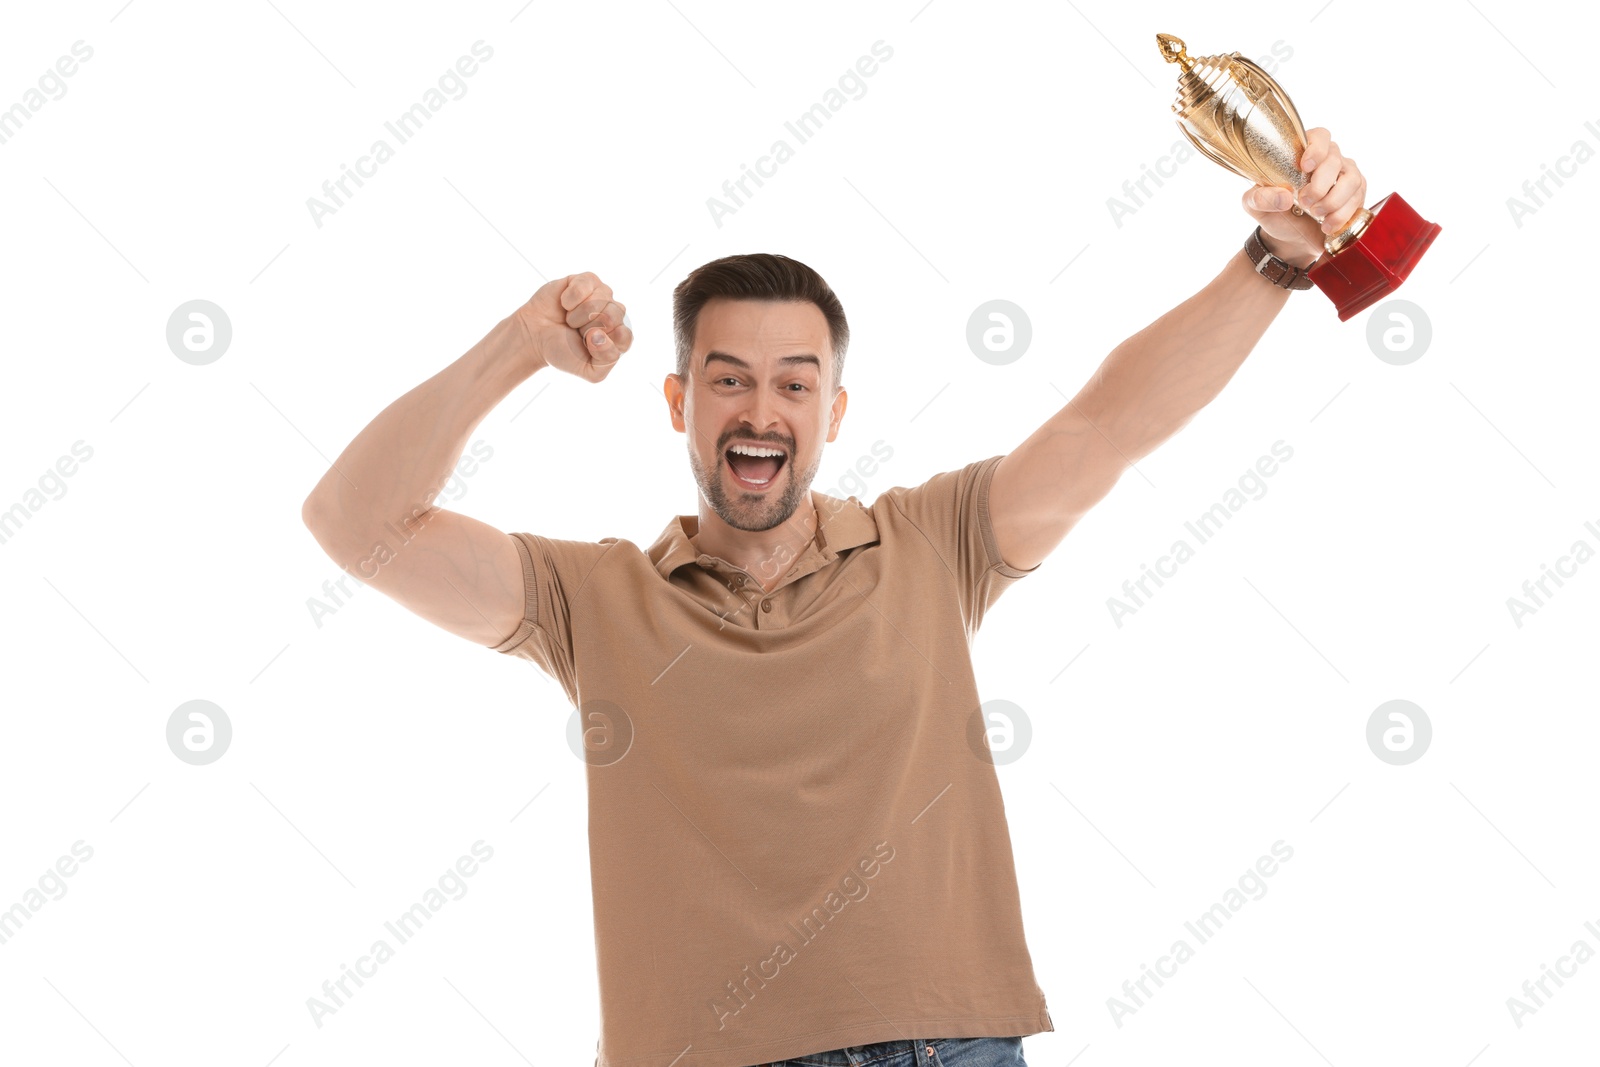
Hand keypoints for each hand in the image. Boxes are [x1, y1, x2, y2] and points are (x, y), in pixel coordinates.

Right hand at [516, 272, 632, 381]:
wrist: (535, 337)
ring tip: (569, 319)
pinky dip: (570, 298)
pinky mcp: (587, 281)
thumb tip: (602, 334)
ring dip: (577, 315)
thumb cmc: (564, 351)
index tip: (587, 345)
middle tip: (576, 331)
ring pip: (598, 301)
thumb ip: (607, 360)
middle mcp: (615, 314)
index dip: (602, 343)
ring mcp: (603, 295)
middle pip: (612, 317)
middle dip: (587, 328)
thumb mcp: (590, 371)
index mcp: (620, 336)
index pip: (624, 337)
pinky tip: (565, 304)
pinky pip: (584, 285)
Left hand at [1240, 127, 1367, 268]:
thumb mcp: (1254, 205)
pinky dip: (1342, 214)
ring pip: (1351, 180)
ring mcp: (1345, 176)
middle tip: (1304, 203)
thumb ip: (1260, 198)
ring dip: (1333, 200)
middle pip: (1335, 160)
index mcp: (1303, 152)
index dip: (1316, 148)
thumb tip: (1284, 197)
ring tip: (1317, 215)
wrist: (1289, 240)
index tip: (1306, 166)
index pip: (1319, 136)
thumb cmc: (1274, 213)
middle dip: (1320, 184)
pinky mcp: (1356, 195)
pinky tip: (1327, 226)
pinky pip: (1357, 199)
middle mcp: (1328, 160)